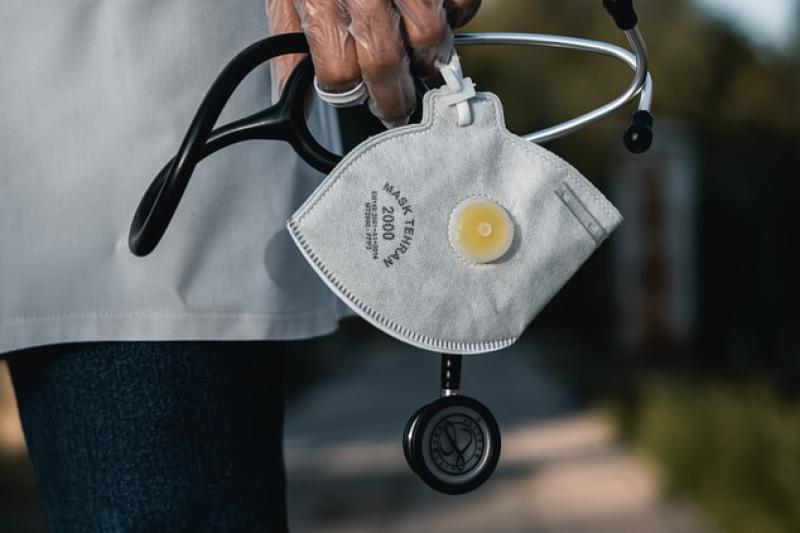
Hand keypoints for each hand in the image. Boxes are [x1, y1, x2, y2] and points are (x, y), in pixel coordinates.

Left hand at [267, 0, 481, 126]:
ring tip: (419, 60)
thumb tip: (291, 91)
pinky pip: (462, 4)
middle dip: (392, 98)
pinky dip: (455, 16)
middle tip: (394, 107)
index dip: (346, 92)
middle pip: (386, 64)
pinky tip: (436, 11)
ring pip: (430, 39)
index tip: (354, 96)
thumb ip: (288, 39)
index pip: (338, 73)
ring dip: (427, 60)